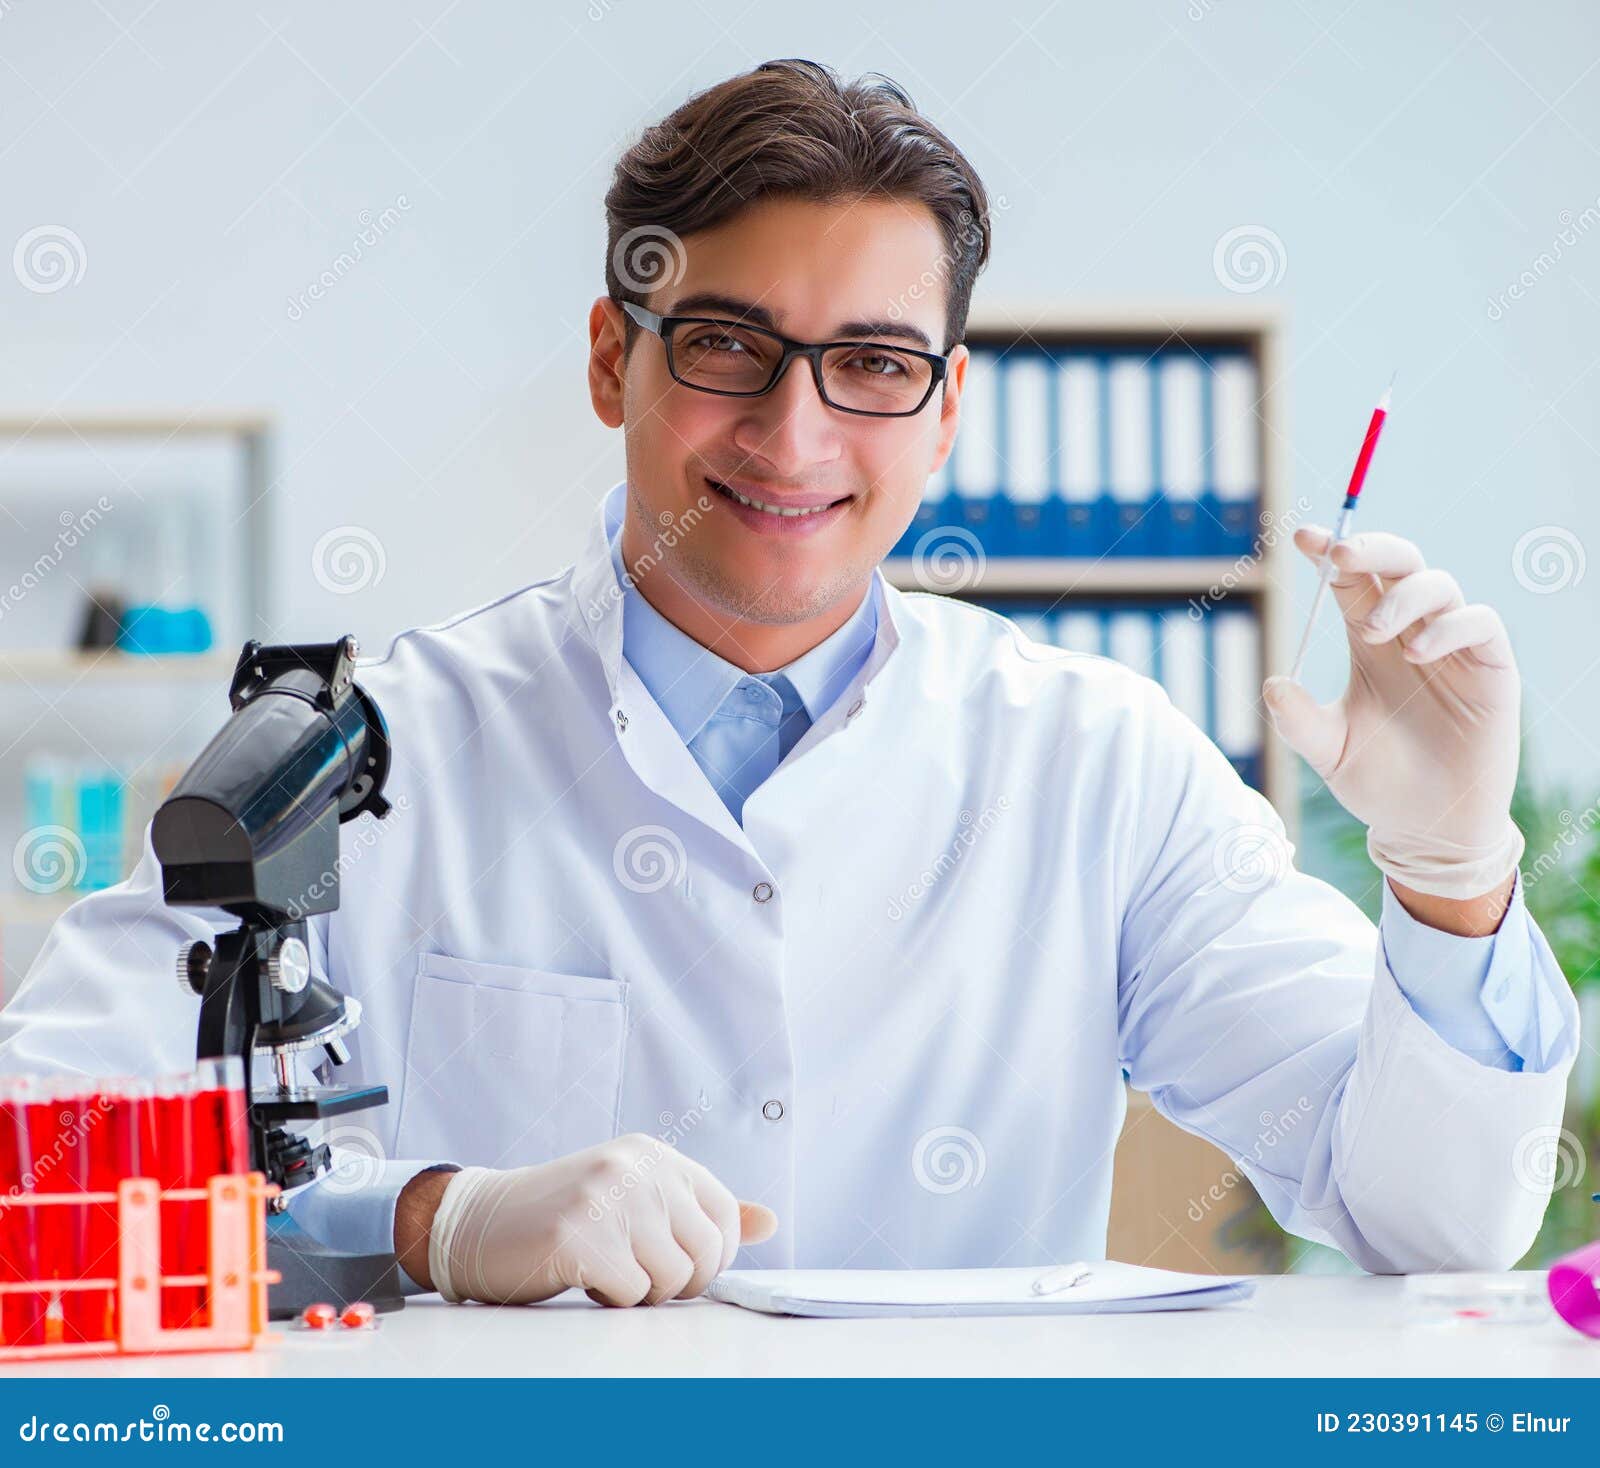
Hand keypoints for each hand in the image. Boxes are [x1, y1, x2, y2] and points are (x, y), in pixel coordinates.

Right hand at [424, 1134, 777, 1306]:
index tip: (682, 1268)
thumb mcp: (637, 1199)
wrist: (481, 1221)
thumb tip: (769, 1222)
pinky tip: (582, 1276)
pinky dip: (610, 1298)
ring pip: (670, 1279)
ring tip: (605, 1269)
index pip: (724, 1215)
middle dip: (678, 1283)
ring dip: (641, 1292)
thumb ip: (698, 1211)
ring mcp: (607, 1198)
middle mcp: (636, 1168)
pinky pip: (630, 1293)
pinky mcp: (579, 1235)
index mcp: (655, 1156)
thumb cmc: (565, 1216)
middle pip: (704, 1253)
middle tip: (637, 1276)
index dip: (714, 1257)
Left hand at [1262, 526, 1524, 911]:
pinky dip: (1449, 626)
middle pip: (1398, 564)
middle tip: (1340, 555)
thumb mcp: (1328, 750)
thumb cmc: (1376, 782)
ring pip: (1438, 584)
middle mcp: (1410, 632)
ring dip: (1404, 596)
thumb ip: (1298, 720)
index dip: (1329, 553)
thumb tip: (1271, 685)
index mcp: (1368, 639)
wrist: (1426, 827)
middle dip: (1370, 548)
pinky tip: (1417, 651)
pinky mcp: (1491, 669)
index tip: (1302, 538)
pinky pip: (1480, 622)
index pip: (1350, 580)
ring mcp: (1452, 647)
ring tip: (1375, 633)